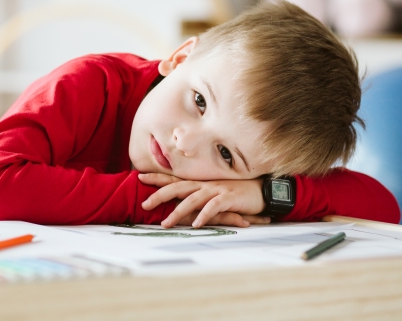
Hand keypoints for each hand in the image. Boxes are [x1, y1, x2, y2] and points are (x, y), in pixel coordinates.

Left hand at [139, 173, 267, 227]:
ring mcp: (216, 190)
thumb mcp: (214, 195)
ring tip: (165, 224)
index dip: (157, 178)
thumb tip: (181, 208)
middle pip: (178, 188)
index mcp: (199, 184)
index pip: (174, 179)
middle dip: (160, 195)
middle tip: (144, 204)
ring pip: (192, 200)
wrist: (262, 190)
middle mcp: (204, 185)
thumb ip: (198, 199)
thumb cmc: (236, 194)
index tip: (139, 176)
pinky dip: (204, 215)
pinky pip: (214, 207)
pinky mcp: (228, 199)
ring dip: (178, 212)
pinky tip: (196, 224)